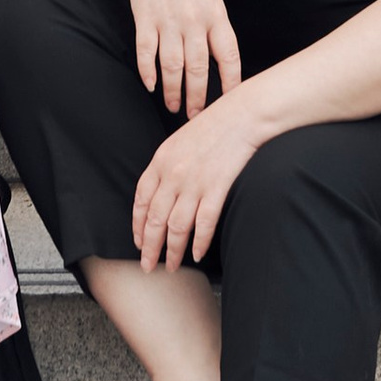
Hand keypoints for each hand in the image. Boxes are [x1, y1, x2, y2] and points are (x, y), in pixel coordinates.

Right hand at [121, 0, 241, 114]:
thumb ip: (217, 28)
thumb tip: (223, 62)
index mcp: (216, 16)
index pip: (229, 57)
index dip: (231, 83)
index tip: (230, 104)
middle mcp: (194, 21)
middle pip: (198, 69)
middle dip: (198, 97)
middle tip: (195, 117)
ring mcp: (168, 20)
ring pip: (172, 66)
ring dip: (172, 90)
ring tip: (173, 106)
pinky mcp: (145, 19)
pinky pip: (146, 52)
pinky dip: (147, 72)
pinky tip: (150, 85)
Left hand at [131, 93, 260, 268]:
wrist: (243, 114)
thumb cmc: (215, 125)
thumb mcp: (180, 140)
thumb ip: (167, 165)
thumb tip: (162, 190)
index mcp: (161, 160)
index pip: (141, 200)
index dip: (138, 225)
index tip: (138, 242)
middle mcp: (173, 174)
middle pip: (155, 219)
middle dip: (149, 247)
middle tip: (147, 266)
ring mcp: (195, 182)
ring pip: (177, 227)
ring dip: (172, 251)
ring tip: (171, 266)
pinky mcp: (217, 188)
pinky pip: (204, 223)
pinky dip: (199, 242)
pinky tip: (197, 254)